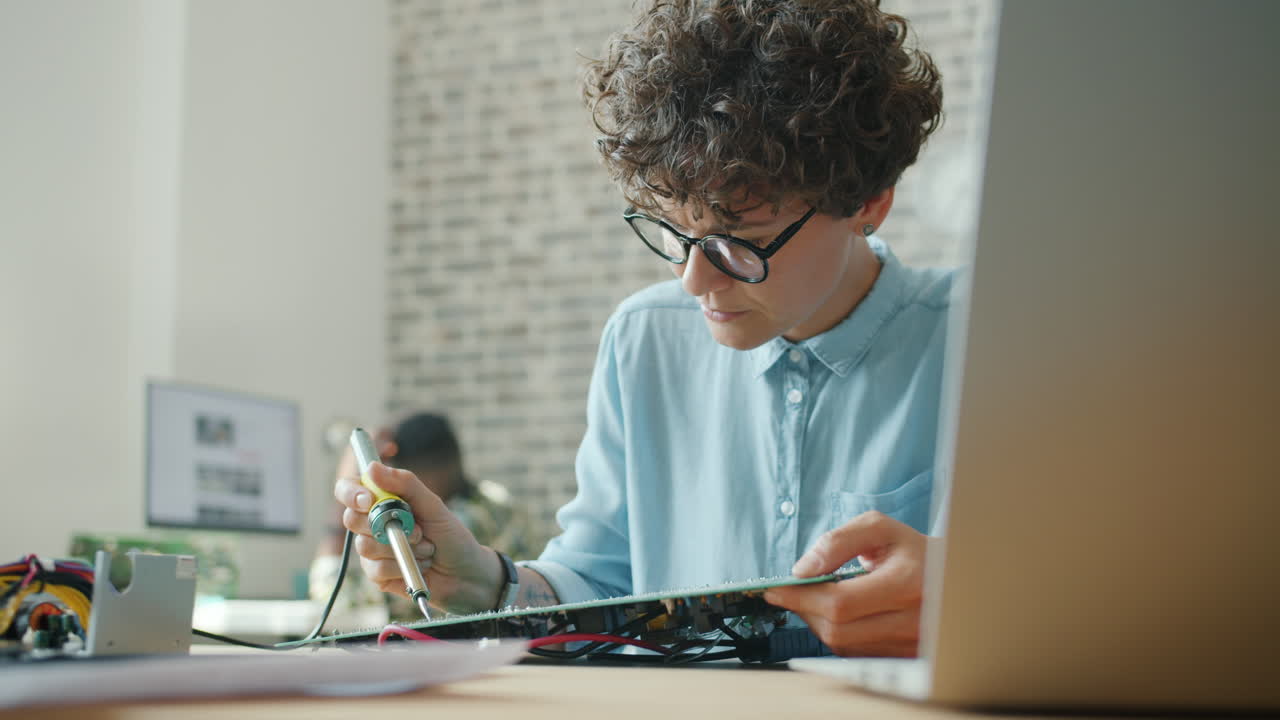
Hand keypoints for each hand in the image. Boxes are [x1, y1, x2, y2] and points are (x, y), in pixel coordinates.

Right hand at [333, 461, 502, 613]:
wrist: (466, 574)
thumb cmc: (451, 536)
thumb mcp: (433, 505)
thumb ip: (405, 484)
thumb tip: (372, 467)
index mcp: (384, 501)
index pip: (348, 489)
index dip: (351, 493)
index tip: (369, 500)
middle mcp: (374, 524)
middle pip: (351, 519)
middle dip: (385, 525)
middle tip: (418, 529)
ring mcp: (374, 550)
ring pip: (365, 546)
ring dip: (402, 548)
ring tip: (425, 548)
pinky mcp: (378, 575)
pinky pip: (375, 570)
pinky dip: (401, 567)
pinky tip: (419, 566)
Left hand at [764, 511, 929, 656]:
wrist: (956, 577)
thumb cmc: (913, 550)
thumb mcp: (879, 529)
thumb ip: (837, 542)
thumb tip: (802, 570)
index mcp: (907, 583)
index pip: (840, 602)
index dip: (801, 597)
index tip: (775, 589)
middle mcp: (912, 620)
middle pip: (837, 628)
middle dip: (804, 609)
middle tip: (789, 592)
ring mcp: (909, 644)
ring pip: (843, 644)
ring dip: (817, 622)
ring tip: (813, 598)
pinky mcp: (904, 657)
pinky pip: (856, 652)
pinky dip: (836, 633)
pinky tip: (835, 613)